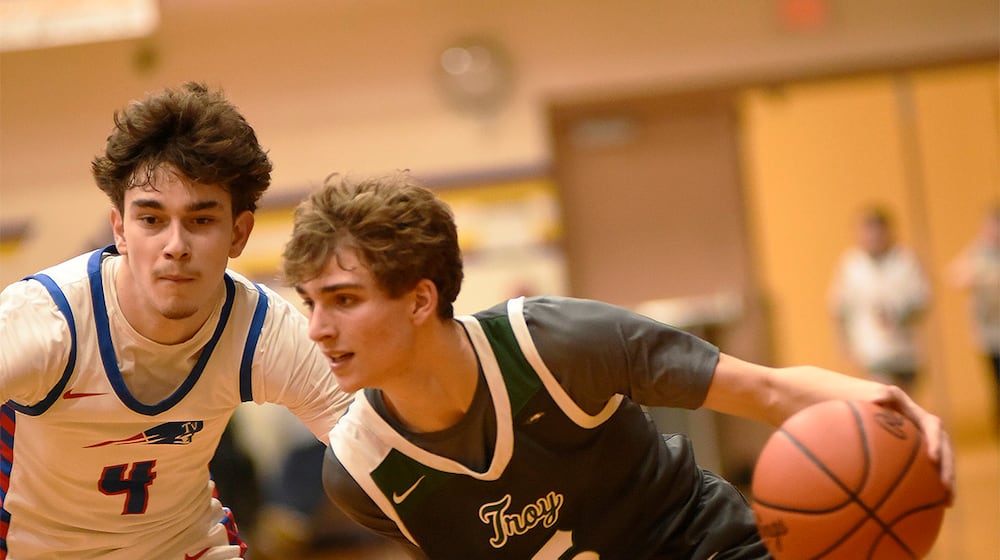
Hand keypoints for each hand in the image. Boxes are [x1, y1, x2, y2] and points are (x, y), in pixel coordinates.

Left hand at [872, 386, 954, 504]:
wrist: (861, 404)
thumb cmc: (865, 399)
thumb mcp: (871, 394)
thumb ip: (878, 395)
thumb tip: (878, 397)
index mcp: (918, 415)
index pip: (934, 427)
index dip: (936, 442)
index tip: (933, 458)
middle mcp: (926, 431)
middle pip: (944, 450)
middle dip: (948, 469)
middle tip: (946, 487)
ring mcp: (923, 445)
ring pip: (940, 465)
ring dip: (946, 483)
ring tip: (947, 503)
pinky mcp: (917, 458)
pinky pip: (927, 473)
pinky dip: (931, 488)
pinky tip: (931, 507)